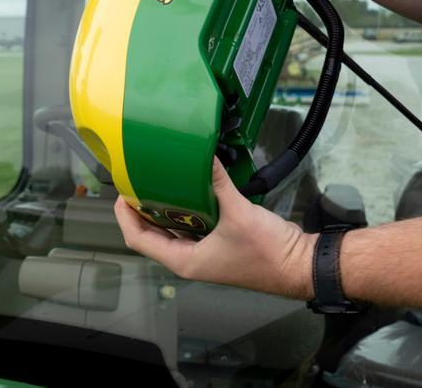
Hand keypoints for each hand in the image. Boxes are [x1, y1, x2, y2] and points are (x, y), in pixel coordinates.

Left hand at [114, 158, 316, 297]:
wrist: (299, 264)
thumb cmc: (268, 254)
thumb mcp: (238, 212)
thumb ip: (218, 183)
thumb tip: (204, 156)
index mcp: (184, 261)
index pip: (137, 239)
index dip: (125, 215)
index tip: (123, 192)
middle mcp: (190, 258)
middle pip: (151, 231)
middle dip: (143, 205)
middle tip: (139, 178)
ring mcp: (204, 251)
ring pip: (173, 226)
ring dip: (165, 204)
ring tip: (160, 178)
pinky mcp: (219, 241)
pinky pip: (194, 222)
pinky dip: (188, 205)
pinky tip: (190, 185)